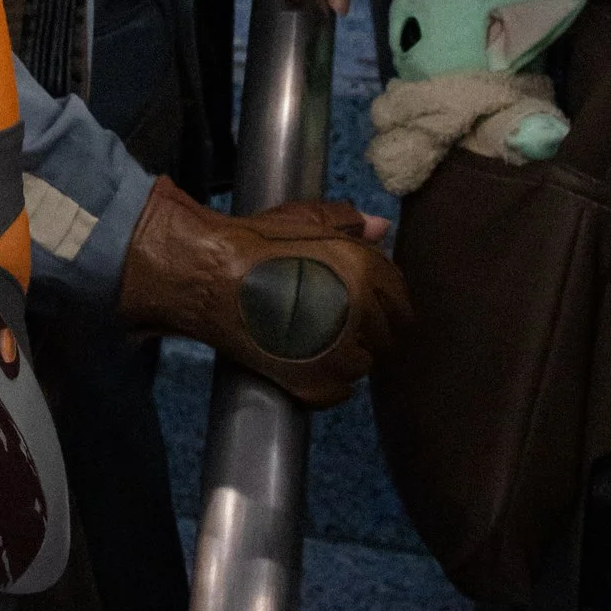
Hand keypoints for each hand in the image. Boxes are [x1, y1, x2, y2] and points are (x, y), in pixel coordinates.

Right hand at [117, 174, 410, 404]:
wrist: (209, 277)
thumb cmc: (253, 243)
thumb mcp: (304, 219)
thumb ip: (348, 222)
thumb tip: (381, 227)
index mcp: (366, 272)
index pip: (400, 302)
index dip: (381, 303)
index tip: (360, 305)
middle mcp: (362, 313)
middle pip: (385, 335)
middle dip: (365, 329)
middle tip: (331, 320)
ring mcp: (340, 353)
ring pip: (362, 364)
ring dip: (345, 355)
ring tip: (314, 339)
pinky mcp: (315, 383)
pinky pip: (340, 391)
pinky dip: (325, 381)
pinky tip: (303, 361)